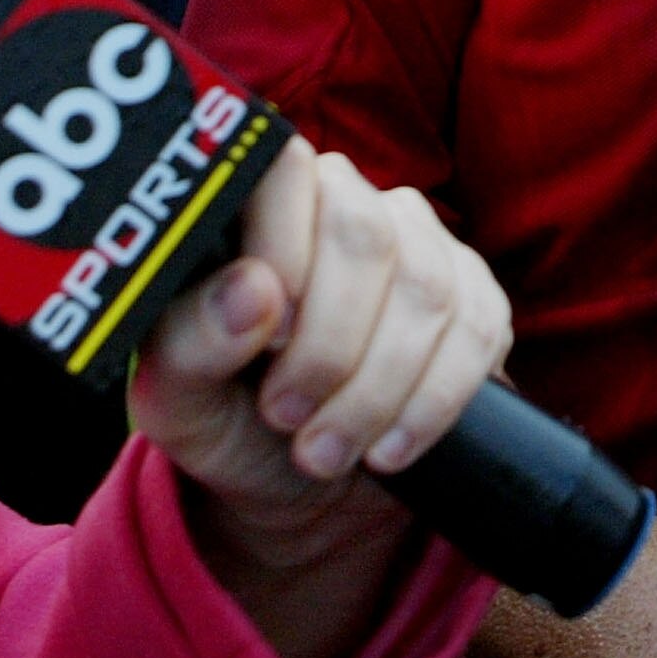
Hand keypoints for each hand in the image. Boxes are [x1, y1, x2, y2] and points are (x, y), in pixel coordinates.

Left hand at [132, 138, 510, 590]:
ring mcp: (423, 244)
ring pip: (426, 290)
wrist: (302, 487)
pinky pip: (476, 332)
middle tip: (286, 417)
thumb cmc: (229, 421)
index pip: (287, 170)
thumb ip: (191, 341)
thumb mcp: (179, 400)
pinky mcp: (476, 294)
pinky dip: (430, 404)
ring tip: (324, 452)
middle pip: (366, 235)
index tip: (267, 341)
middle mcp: (349, 204)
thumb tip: (251, 290)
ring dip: (374, 390)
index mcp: (263, 205)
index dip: (284, 247)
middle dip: (329, 346)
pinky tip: (386, 448)